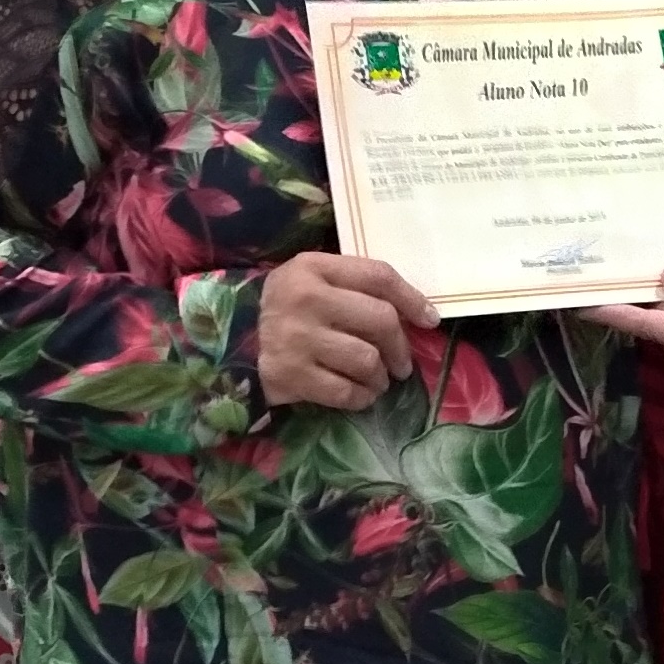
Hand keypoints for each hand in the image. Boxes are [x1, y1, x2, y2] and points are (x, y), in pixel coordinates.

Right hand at [257, 253, 439, 409]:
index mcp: (314, 267)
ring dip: (381, 376)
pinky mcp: (291, 376)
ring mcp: (296, 339)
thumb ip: (357, 285)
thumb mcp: (315, 278)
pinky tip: (361, 393)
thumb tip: (419, 313)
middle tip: (402, 363)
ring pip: (367, 360)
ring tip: (378, 379)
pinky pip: (346, 392)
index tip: (430, 320)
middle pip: (380, 320)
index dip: (412, 298)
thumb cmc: (290, 307)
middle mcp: (305, 299)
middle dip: (401, 347)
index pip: (379, 276)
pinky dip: (362, 397)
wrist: (233, 341)